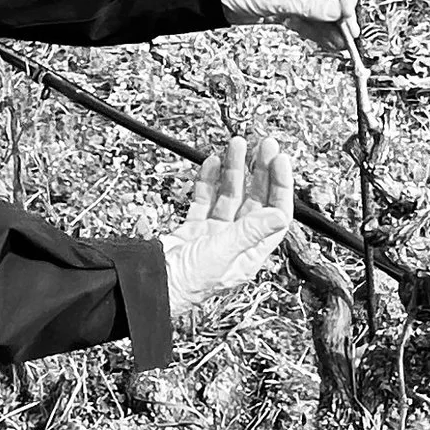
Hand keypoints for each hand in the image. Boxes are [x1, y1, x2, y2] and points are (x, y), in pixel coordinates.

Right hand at [161, 134, 295, 318]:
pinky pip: (205, 200)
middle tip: (263, 145)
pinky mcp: (193, 229)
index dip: (279, 185)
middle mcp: (235, 243)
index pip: (274, 213)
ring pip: (229, 195)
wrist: (148, 284)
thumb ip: (251, 231)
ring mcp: (213, 235)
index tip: (279, 160)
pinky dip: (209, 181)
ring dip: (233, 170)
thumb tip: (281, 215)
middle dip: (259, 171)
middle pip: (254, 200)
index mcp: (249, 252)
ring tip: (236, 145)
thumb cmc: (186, 281)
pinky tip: (213, 164)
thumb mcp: (223, 252)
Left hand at [218, 0, 358, 52]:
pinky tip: (329, 43)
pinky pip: (308, 21)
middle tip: (349, 34)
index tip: (347, 12)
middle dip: (342, 14)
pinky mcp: (284, 10)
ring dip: (332, 27)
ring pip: (321, 11)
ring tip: (342, 45)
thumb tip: (337, 12)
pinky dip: (318, 33)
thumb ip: (308, 5)